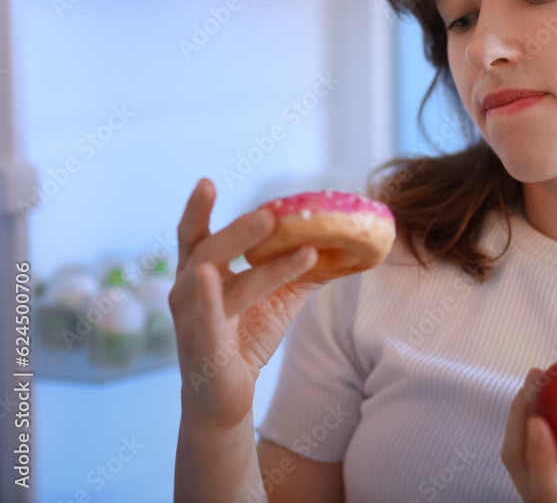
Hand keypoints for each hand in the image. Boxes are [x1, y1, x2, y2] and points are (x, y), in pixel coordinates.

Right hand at [169, 178, 323, 429]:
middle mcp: (189, 291)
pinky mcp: (200, 346)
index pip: (197, 235)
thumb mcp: (278, 297)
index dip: (198, 209)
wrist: (228, 398)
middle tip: (270, 212)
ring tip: (267, 229)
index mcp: (202, 274)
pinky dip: (207, 297)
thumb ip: (302, 267)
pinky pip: (205, 318)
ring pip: (215, 280)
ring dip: (244, 255)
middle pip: (209, 250)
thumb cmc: (246, 338)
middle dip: (239, 230)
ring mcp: (191, 318)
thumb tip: (344, 243)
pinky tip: (211, 277)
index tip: (207, 181)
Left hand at [501, 368, 556, 502]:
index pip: (544, 485)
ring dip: (521, 412)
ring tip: (537, 380)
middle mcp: (536, 501)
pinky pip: (520, 446)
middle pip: (516, 458)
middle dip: (520, 414)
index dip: (541, 454)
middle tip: (537, 377)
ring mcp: (527, 490)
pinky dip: (526, 419)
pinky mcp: (528, 479)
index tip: (539, 421)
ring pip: (513, 449)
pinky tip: (543, 396)